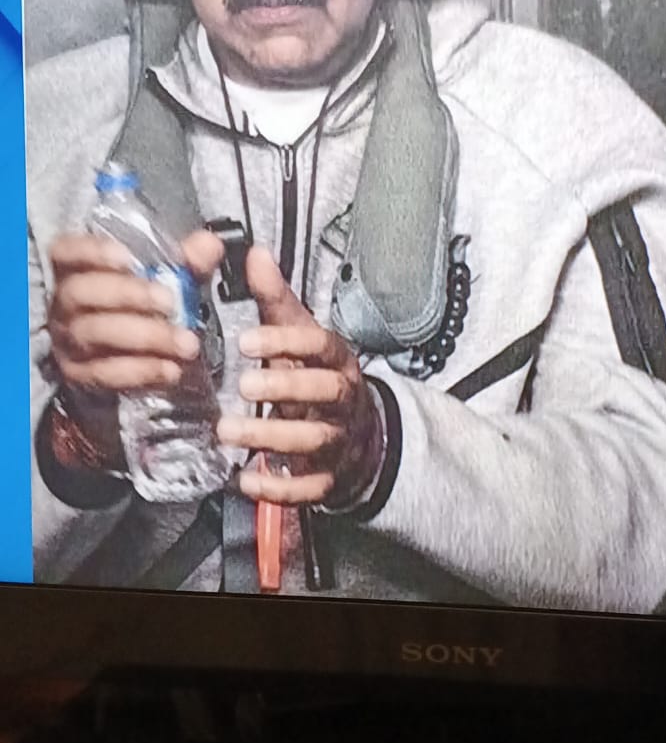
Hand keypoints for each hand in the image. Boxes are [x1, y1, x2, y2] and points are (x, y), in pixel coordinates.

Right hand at [48, 229, 223, 455]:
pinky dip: (141, 371)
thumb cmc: (141, 306)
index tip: (127, 258)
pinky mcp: (80, 375)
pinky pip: (105, 373)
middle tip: (169, 303)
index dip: (91, 252)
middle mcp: (64, 304)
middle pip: (82, 293)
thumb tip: (209, 245)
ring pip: (95, 334)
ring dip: (144, 338)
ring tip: (184, 343)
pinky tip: (170, 369)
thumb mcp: (165, 278)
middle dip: (128, 295)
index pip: (66, 252)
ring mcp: (68, 340)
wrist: (125, 357)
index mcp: (76, 270)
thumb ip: (186, 261)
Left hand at [216, 246, 383, 508]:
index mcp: (336, 359)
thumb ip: (275, 300)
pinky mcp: (328, 477)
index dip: (287, 342)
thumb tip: (254, 255)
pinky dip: (279, 488)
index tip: (247, 339)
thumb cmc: (319, 375)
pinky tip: (246, 480)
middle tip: (243, 385)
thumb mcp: (300, 334)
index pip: (320, 345)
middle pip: (325, 391)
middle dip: (286, 388)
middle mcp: (342, 399)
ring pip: (314, 439)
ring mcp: (338, 439)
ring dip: (271, 437)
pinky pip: (309, 487)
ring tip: (229, 432)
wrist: (359, 433)